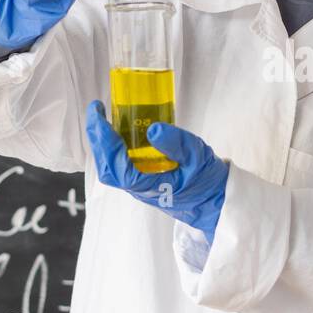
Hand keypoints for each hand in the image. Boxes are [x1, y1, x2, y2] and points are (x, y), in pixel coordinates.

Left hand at [85, 100, 229, 243]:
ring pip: (111, 168)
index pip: (117, 167)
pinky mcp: (143, 181)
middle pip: (107, 168)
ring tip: (102, 118)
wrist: (216, 202)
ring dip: (102, 143)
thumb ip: (178, 143)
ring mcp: (140, 186)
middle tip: (96, 111)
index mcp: (150, 186)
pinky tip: (118, 131)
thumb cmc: (208, 181)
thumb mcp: (198, 157)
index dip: (105, 142)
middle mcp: (140, 188)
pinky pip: (119, 166)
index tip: (100, 117)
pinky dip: (113, 147)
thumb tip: (153, 128)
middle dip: (97, 139)